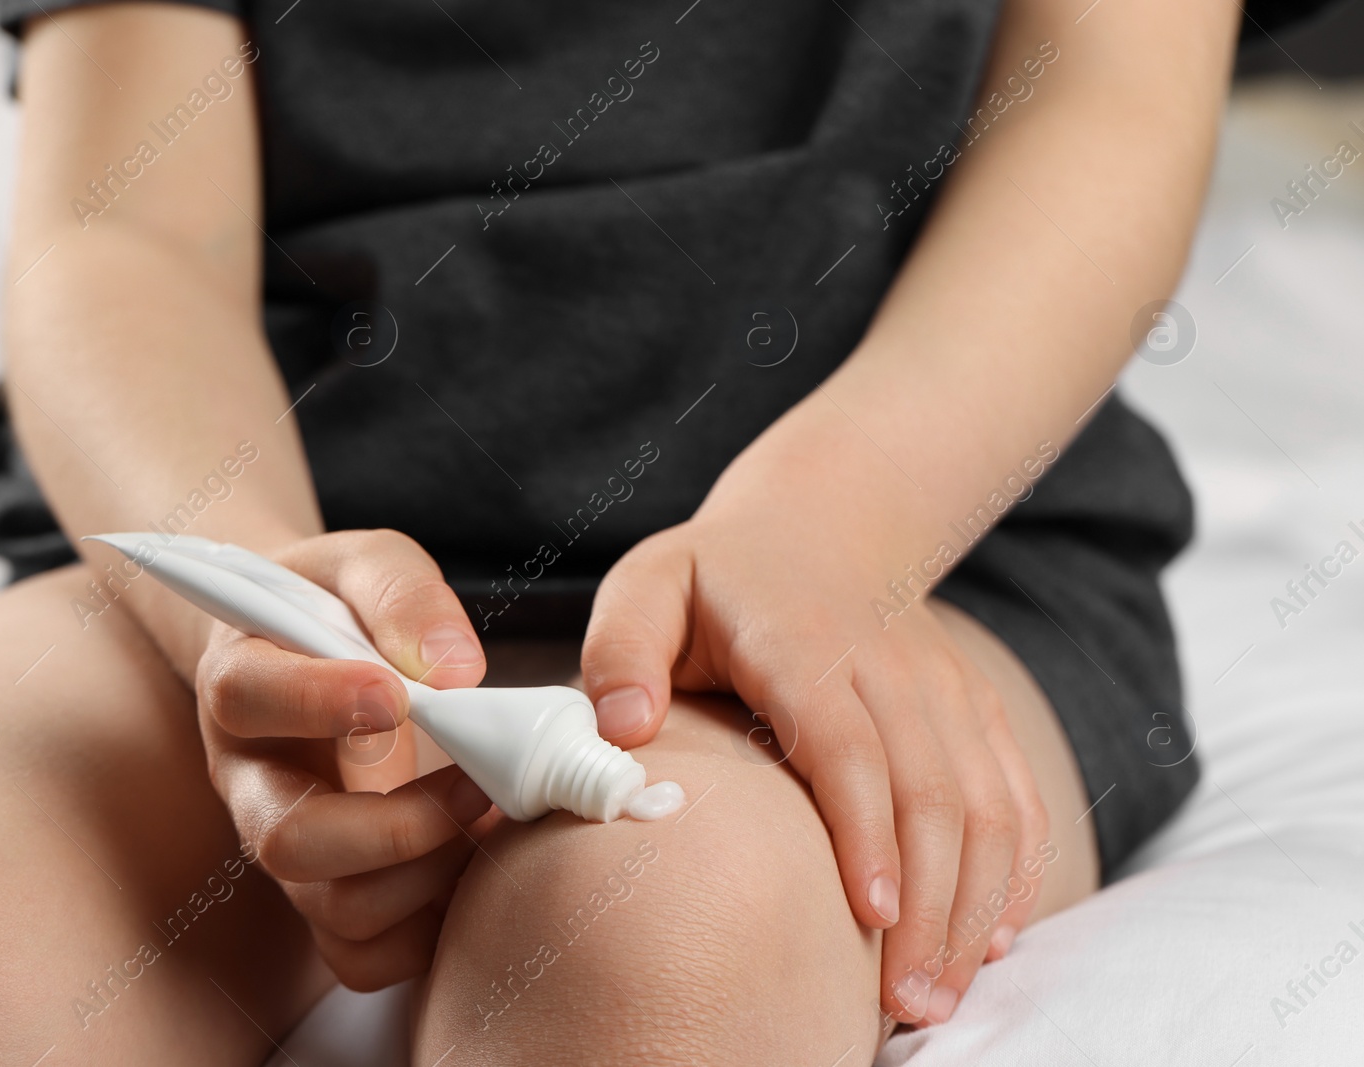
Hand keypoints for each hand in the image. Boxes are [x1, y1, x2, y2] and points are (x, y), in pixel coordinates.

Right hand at [194, 529, 498, 990]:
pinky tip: (475, 867)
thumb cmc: (343, 604)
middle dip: (388, 826)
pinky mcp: (332, 896)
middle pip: (284, 839)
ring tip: (488, 816)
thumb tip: (454, 669)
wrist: (321, 648)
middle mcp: (252, 782)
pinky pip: (364, 957)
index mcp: (242, 682)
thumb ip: (402, 595)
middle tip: (471, 784)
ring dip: (424, 875)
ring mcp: (290, 849)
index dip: (318, 701)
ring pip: (330, 907)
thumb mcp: (368, 563)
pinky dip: (429, 930)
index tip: (396, 695)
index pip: (248, 697)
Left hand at [579, 474, 1048, 1025]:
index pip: (847, 742)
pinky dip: (1016, 870)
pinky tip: (991, 941)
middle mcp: (893, 665)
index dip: (865, 829)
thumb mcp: (649, 587)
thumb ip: (622, 651)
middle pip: (930, 791)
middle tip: (903, 1004)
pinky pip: (1015, 794)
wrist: (822, 524)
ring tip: (938, 996)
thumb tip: (622, 729)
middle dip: (928, 903)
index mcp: (806, 642)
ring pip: (986, 804)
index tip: (869, 915)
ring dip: (974, 904)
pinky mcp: (975, 710)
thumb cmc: (718, 576)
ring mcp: (946, 688)